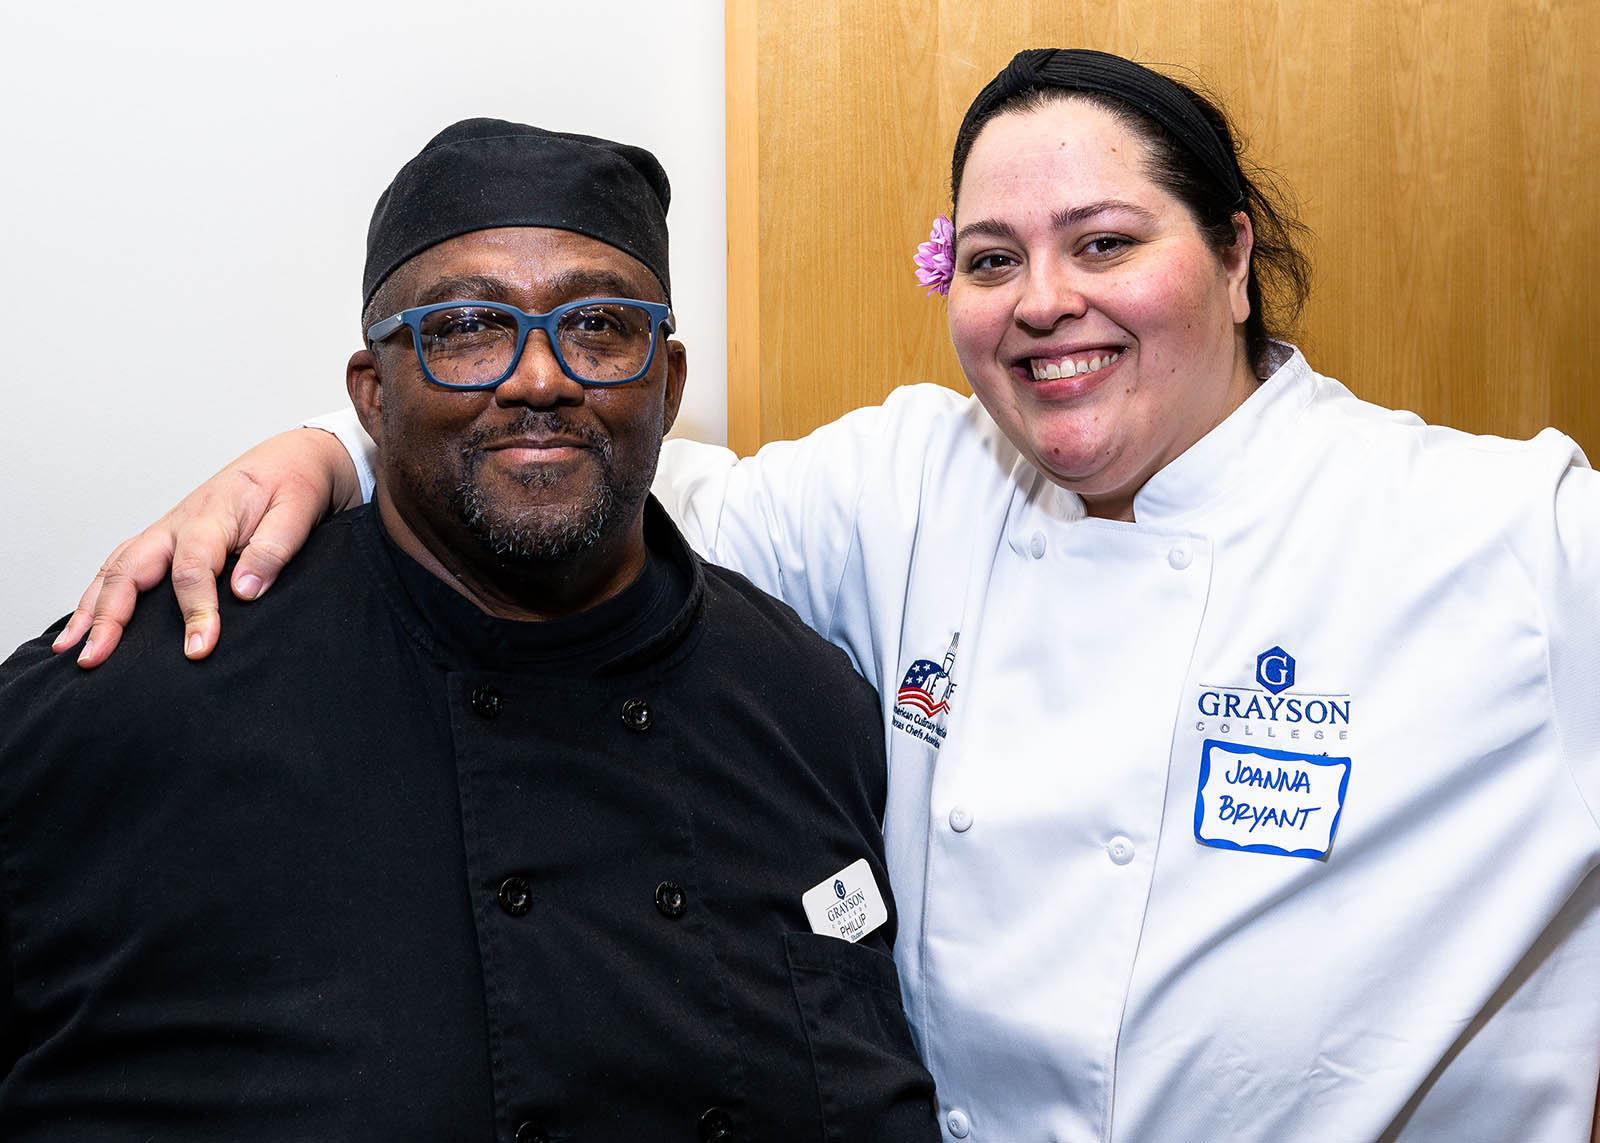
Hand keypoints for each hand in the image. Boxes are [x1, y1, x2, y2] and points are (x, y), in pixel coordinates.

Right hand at [53, 428, 360, 666]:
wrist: (289, 459)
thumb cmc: (293, 484)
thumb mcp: (297, 511)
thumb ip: (273, 549)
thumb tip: (245, 592)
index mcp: (210, 516)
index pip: (193, 568)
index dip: (195, 610)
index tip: (199, 649)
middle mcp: (176, 524)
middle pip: (131, 571)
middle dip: (110, 617)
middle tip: (97, 659)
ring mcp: (163, 533)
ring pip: (114, 570)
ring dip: (90, 610)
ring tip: (73, 651)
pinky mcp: (162, 542)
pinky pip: (118, 569)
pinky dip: (96, 597)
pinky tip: (83, 626)